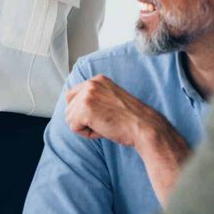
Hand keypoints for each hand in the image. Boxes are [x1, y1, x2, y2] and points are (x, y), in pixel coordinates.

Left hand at [65, 74, 190, 202]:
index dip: (81, 111)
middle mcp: (91, 84)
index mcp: (98, 80)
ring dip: (85, 127)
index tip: (100, 115)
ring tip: (105, 125)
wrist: (145, 127)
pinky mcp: (85, 109)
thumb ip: (94, 98)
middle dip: (82, 119)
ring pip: (70, 118)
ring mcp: (87, 95)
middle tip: (103, 122)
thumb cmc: (130, 119)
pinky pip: (73, 127)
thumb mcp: (110, 99)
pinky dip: (86, 133)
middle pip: (69, 107)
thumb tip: (72, 108)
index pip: (72, 95)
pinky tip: (102, 129)